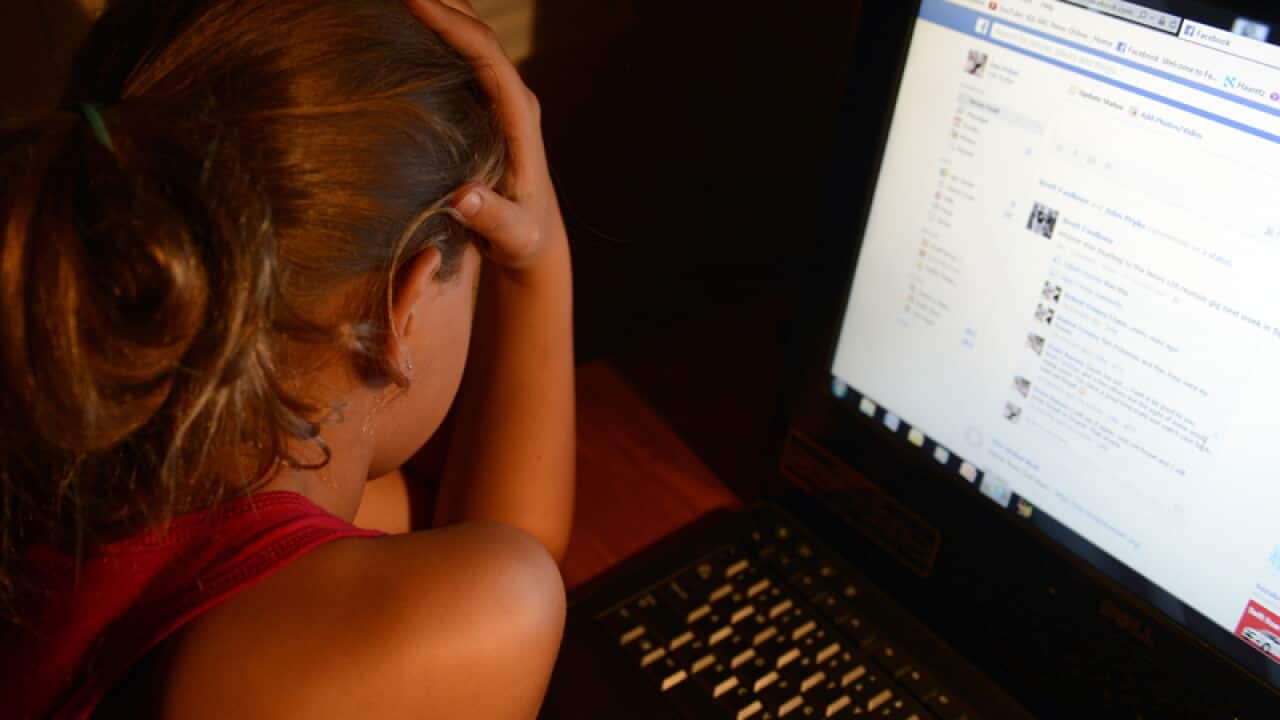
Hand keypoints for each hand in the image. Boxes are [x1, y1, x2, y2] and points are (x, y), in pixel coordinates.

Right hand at [402, 0, 566, 271]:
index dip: (449, 22)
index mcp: (520, 117)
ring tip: (394, 0)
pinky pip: (458, 57)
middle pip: (476, 32)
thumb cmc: (523, 240)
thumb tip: (463, 198)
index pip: (485, 54)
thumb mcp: (512, 235)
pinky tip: (398, 24)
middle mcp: (512, 98)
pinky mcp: (485, 106)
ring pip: (467, 38)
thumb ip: (491, 217)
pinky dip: (432, 33)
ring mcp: (499, 99)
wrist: (536, 243)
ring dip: (436, 11)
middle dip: (438, 1)